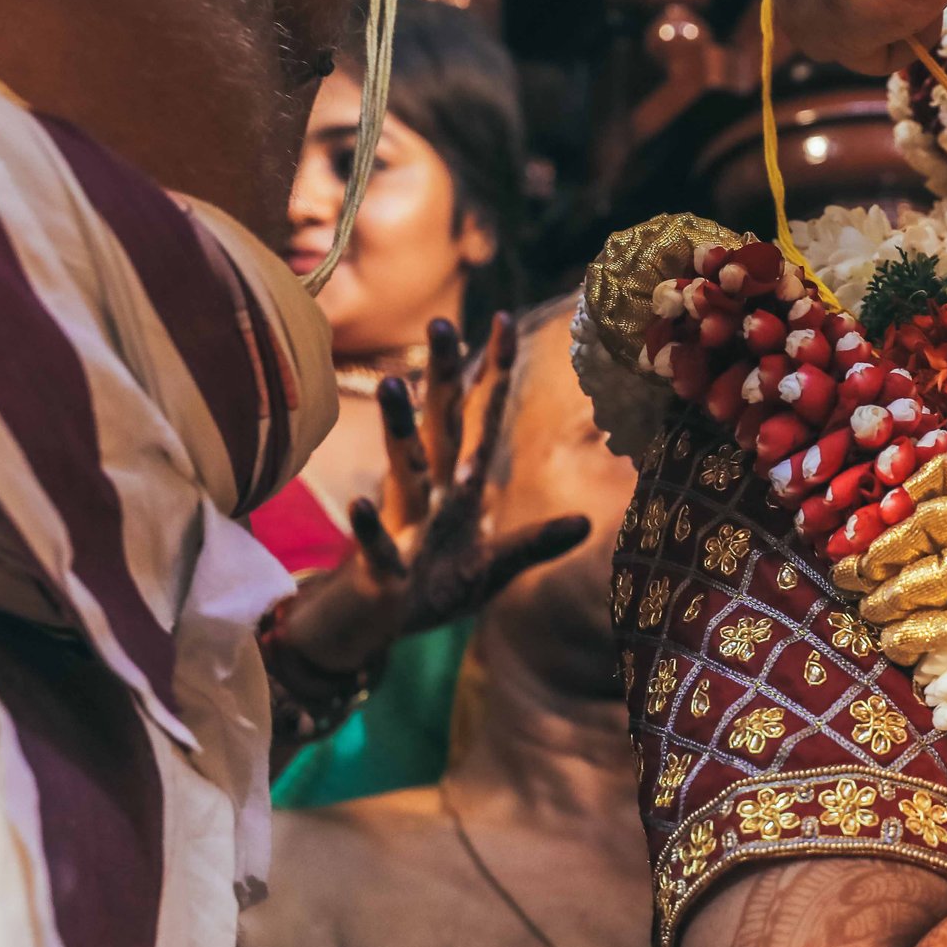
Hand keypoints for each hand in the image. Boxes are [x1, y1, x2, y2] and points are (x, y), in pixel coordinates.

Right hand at [279, 315, 588, 672]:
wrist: (374, 628)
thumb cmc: (433, 589)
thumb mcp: (493, 568)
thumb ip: (534, 543)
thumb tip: (586, 523)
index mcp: (459, 487)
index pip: (480, 421)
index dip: (491, 375)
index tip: (502, 318)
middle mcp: (430, 492)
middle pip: (438, 426)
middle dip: (441, 377)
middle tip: (440, 321)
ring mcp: (403, 524)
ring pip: (403, 468)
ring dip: (397, 429)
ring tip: (391, 383)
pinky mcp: (380, 567)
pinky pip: (375, 544)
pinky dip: (371, 528)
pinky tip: (361, 506)